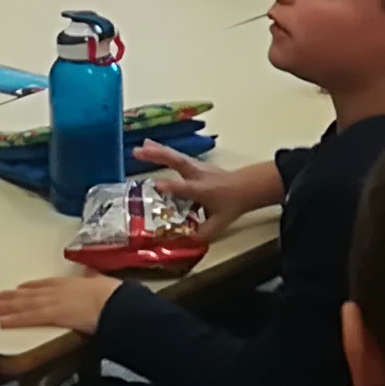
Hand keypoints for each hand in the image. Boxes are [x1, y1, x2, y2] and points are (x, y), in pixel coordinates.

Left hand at [0, 272, 122, 333]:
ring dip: (5, 306)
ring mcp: (51, 302)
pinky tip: (2, 322)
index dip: (30, 286)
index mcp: (68, 282)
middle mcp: (55, 290)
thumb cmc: (111, 294)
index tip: (19, 288)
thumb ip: (93, 278)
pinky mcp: (50, 315)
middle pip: (28, 293)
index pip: (44, 284)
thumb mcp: (102, 281)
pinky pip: (28, 318)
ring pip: (23, 304)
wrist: (112, 302)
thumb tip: (93, 273)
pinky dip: (14, 319)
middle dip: (10, 296)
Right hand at [138, 143, 279, 227]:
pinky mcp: (195, 163)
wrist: (246, 186)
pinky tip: (149, 143)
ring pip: (176, 155)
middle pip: (177, 162)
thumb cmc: (232, 204)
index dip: (171, 187)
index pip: (185, 188)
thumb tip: (183, 242)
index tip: (155, 185)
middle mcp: (198, 175)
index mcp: (203, 190)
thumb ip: (202, 234)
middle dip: (158, 156)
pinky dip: (162, 150)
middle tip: (138, 152)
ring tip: (140, 146)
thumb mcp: (220, 224)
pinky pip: (176, 155)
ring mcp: (197, 167)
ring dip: (157, 150)